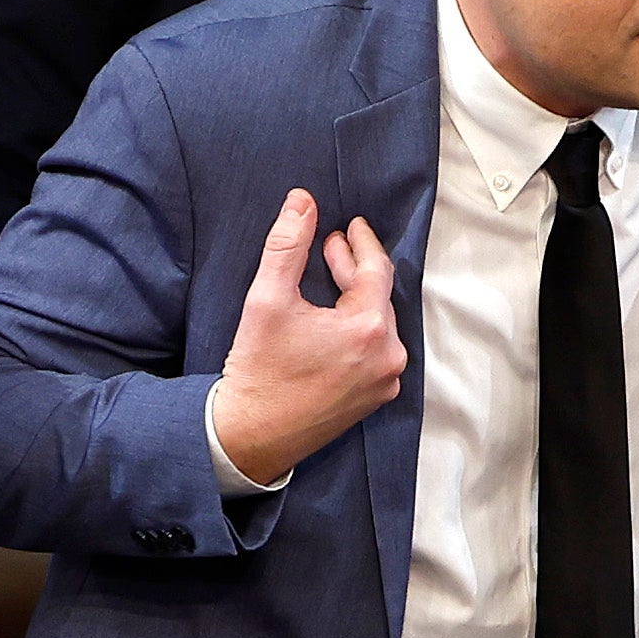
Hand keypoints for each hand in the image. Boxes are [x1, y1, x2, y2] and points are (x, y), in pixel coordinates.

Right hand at [208, 187, 407, 485]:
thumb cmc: (258, 370)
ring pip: (379, 324)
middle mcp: (388, 357)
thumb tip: (302, 201)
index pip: (375, 269)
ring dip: (357, 300)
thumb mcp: (267, 298)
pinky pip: (376, 351)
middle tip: (331, 247)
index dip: (361, 243)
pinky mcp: (375, 399)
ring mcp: (384, 382)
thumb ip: (288, 245)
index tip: (350, 226)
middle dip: (354, 270)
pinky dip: (360, 330)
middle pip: (378, 297)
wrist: (251, 436)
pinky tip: (336, 321)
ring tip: (333, 280)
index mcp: (369, 329)